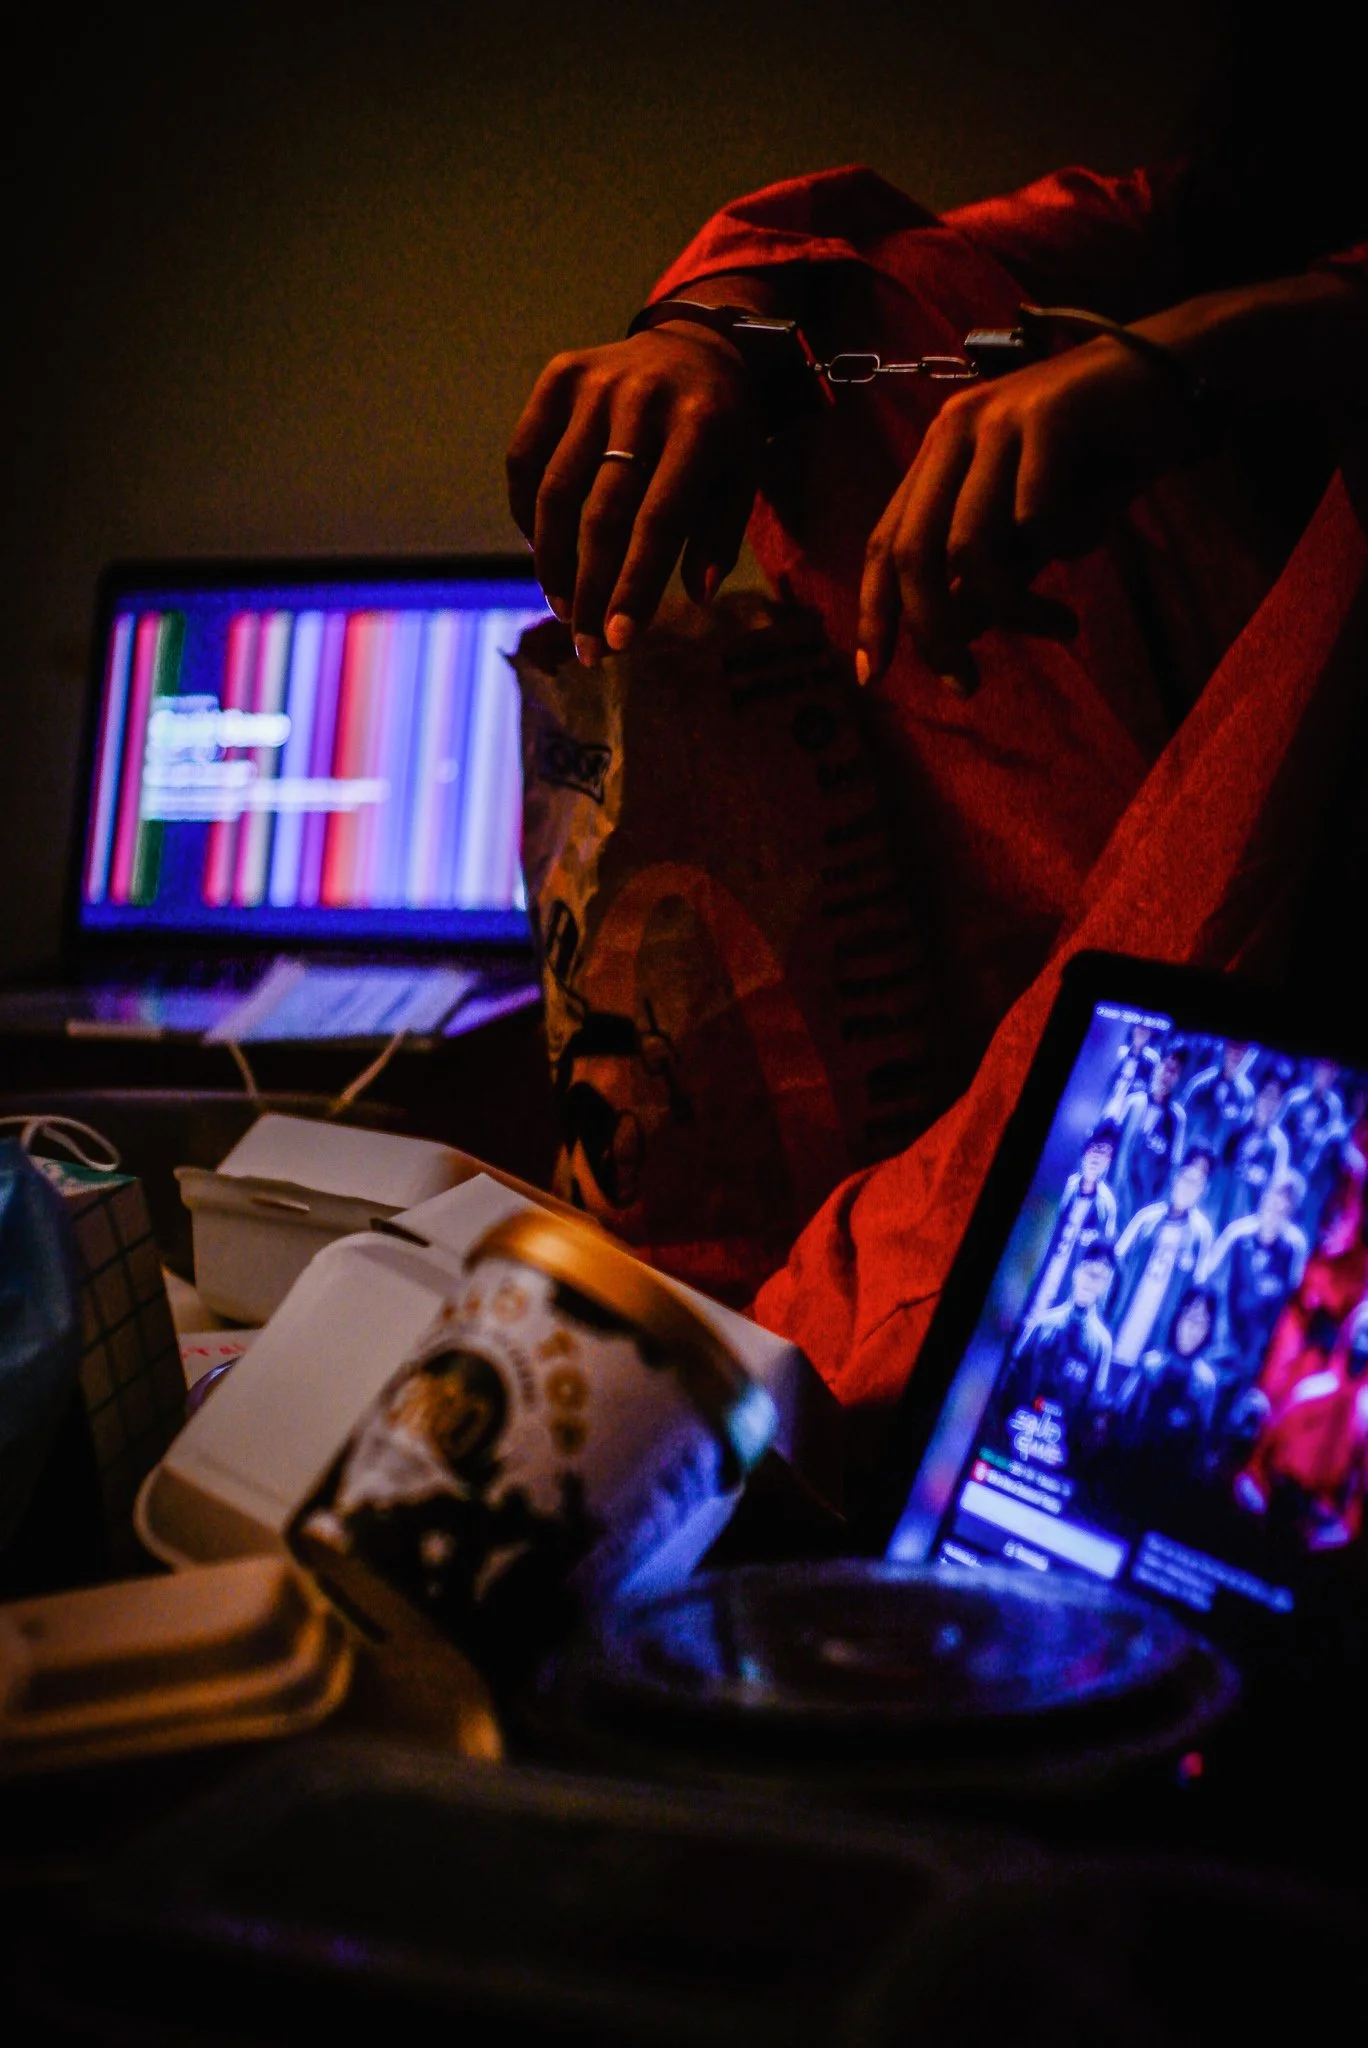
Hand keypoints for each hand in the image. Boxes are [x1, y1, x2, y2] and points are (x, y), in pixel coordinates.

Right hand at [506, 325, 764, 664]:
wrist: (697, 343)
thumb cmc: (722, 429)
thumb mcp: (742, 476)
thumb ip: (720, 536)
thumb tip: (694, 598)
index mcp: (700, 427)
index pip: (657, 523)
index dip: (633, 587)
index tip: (616, 642)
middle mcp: (644, 399)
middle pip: (601, 514)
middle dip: (589, 589)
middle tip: (585, 645)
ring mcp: (596, 383)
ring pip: (555, 490)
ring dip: (552, 562)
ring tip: (562, 607)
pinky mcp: (559, 375)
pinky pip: (525, 456)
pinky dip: (525, 512)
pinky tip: (541, 550)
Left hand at [856, 336, 1196, 693]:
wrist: (1177, 379)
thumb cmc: (1103, 456)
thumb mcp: (1036, 528)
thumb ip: (993, 571)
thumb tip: (952, 629)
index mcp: (940, 453)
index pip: (884, 542)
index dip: (874, 612)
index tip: (874, 677)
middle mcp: (956, 430)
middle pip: (913, 552)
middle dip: (933, 633)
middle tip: (966, 685)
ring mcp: (999, 418)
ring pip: (971, 545)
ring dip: (1014, 608)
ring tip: (1062, 628)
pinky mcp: (1048, 413)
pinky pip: (1037, 515)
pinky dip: (1065, 543)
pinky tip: (1097, 532)